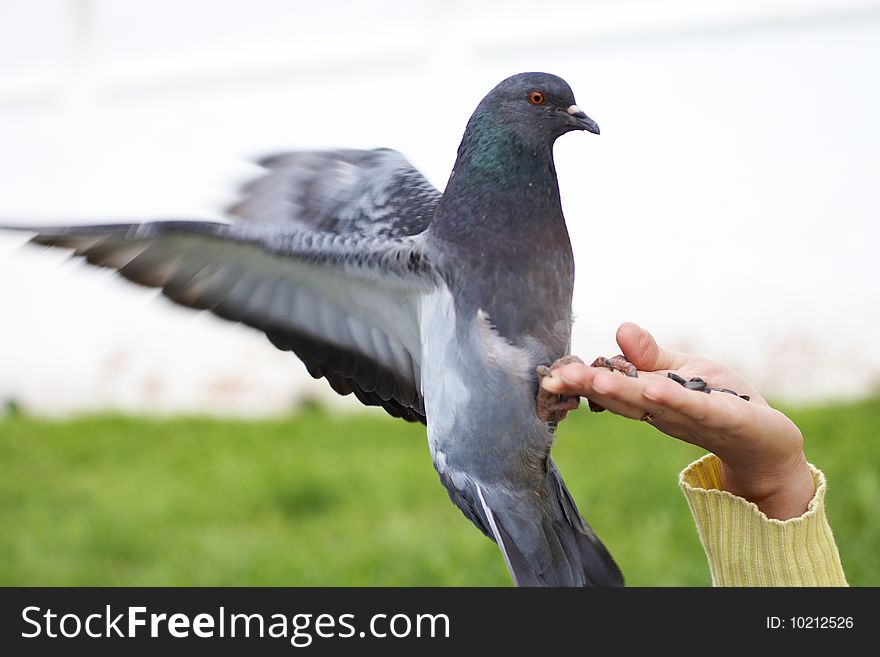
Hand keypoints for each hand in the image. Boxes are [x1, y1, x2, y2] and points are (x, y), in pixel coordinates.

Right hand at [541, 323, 814, 519]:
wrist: (768, 445)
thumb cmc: (724, 402)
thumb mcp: (684, 370)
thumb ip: (650, 355)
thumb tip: (621, 327)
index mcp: (650, 399)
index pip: (610, 388)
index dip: (580, 382)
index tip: (549, 375)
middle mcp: (664, 411)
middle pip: (621, 397)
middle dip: (588, 386)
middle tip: (554, 379)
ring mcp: (693, 417)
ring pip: (651, 403)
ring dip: (621, 392)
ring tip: (592, 379)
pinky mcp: (727, 418)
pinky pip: (697, 407)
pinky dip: (674, 399)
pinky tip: (653, 387)